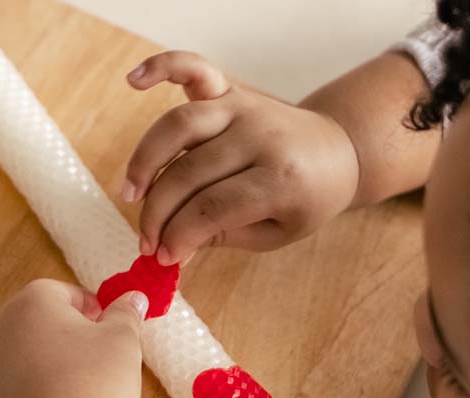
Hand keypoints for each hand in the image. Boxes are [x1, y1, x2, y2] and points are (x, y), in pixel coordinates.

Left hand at [0, 279, 147, 397]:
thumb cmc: (101, 387)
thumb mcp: (123, 341)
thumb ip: (125, 313)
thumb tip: (133, 298)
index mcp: (30, 301)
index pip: (63, 294)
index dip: (91, 311)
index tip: (110, 332)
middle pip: (34, 322)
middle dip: (63, 335)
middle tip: (95, 361)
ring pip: (18, 356)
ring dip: (42, 362)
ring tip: (75, 388)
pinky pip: (8, 389)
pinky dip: (28, 392)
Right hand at [122, 51, 359, 264]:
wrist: (338, 152)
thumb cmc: (305, 200)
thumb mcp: (274, 233)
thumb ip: (221, 236)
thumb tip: (171, 250)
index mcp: (280, 179)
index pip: (211, 209)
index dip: (179, 237)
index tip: (164, 258)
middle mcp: (259, 136)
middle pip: (188, 175)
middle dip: (158, 215)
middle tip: (147, 243)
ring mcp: (243, 107)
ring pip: (178, 127)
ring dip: (146, 163)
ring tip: (131, 196)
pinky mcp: (231, 91)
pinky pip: (193, 69)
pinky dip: (161, 67)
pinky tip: (133, 81)